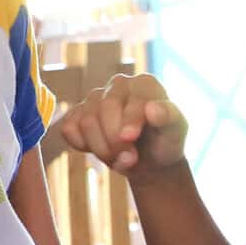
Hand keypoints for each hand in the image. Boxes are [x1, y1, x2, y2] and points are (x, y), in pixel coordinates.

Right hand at [52, 71, 188, 178]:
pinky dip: (82, 146)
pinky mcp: (77, 114)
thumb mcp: (176, 132)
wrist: (149, 160)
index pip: (132, 99)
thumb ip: (170, 117)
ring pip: (86, 122)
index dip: (130, 120)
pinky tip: (101, 150)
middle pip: (104, 109)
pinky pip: (69, 129)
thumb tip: (153, 108)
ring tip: (122, 158)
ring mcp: (95, 98)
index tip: (130, 138)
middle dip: (115, 140)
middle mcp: (119, 85)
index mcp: (144, 84)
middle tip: (131, 159)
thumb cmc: (165, 142)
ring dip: (103, 148)